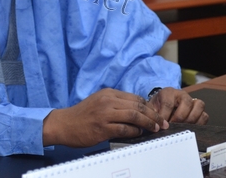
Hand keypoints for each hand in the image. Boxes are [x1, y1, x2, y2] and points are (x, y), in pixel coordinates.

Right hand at [42, 88, 168, 147]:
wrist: (64, 124)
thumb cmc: (81, 115)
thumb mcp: (98, 102)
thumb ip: (115, 104)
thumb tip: (135, 111)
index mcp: (108, 93)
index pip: (135, 98)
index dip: (148, 107)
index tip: (155, 114)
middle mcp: (108, 101)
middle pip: (138, 106)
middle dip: (153, 115)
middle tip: (162, 123)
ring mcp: (105, 114)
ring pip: (134, 116)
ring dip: (148, 123)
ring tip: (155, 129)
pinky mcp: (102, 128)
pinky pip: (124, 129)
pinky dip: (134, 131)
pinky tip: (138, 133)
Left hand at [147, 87, 208, 124]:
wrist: (162, 106)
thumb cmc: (158, 108)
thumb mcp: (152, 109)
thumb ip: (154, 116)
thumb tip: (157, 126)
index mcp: (168, 92)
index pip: (168, 103)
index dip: (165, 116)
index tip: (162, 125)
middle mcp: (182, 94)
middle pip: (187, 103)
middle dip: (179, 117)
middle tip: (173, 126)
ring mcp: (193, 101)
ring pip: (199, 106)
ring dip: (191, 119)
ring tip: (183, 127)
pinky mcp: (199, 110)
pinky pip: (204, 115)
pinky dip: (199, 123)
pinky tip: (190, 128)